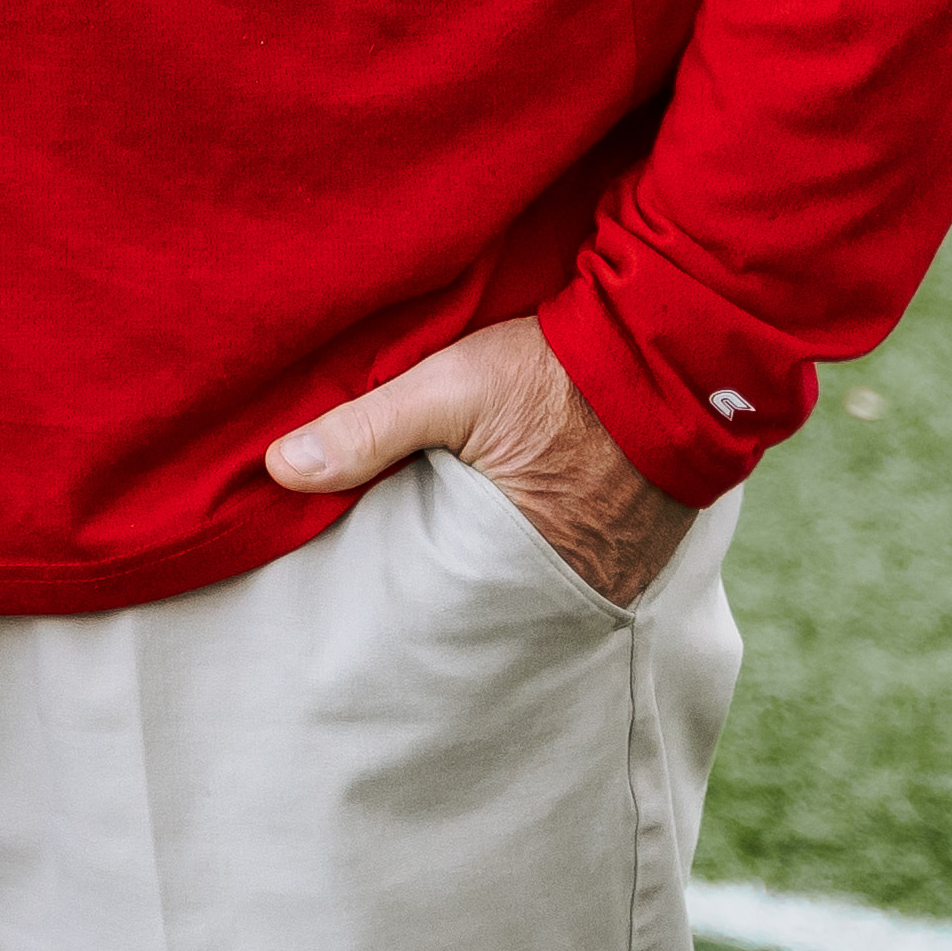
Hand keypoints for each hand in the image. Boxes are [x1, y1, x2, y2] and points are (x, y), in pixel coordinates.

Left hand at [265, 314, 699, 606]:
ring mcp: (614, 572)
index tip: (353, 580)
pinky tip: (513, 533)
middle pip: (483, 600)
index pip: (434, 595)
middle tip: (393, 583)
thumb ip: (370, 427)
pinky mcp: (638, 551)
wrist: (671, 351)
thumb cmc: (559, 369)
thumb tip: (280, 468)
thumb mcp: (454, 385)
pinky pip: (573, 568)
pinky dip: (540, 555)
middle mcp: (573, 582)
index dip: (397, 586)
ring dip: (491, 571)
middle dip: (443, 589)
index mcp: (516, 554)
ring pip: (526, 586)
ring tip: (449, 555)